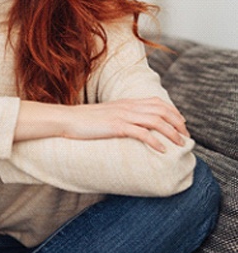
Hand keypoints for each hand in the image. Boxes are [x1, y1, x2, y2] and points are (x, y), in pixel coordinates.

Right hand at [15, 98, 189, 152]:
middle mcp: (126, 107)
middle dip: (177, 123)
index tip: (181, 124)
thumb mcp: (105, 115)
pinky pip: (140, 132)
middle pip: (161, 110)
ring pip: (155, 120)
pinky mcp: (115, 126)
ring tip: (179, 144)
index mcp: (125, 103)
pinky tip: (162, 150)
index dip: (173, 112)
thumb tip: (130, 126)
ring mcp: (121, 116)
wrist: (65, 120)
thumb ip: (119, 116)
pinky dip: (154, 141)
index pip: (156, 102)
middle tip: (185, 137)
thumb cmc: (83, 121)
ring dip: (171, 132)